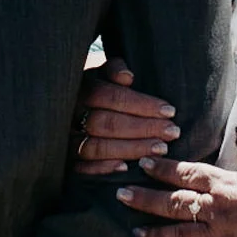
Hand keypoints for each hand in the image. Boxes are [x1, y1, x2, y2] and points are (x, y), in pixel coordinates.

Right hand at [70, 57, 179, 174]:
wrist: (65, 100)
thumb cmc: (94, 85)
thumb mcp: (101, 70)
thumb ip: (113, 68)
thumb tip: (127, 77)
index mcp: (80, 87)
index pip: (110, 96)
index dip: (141, 104)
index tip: (169, 111)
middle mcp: (69, 113)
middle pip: (105, 123)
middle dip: (142, 128)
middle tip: (171, 132)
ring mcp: (65, 137)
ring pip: (95, 147)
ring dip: (130, 149)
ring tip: (160, 149)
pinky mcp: (65, 159)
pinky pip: (81, 167)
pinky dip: (103, 168)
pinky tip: (126, 168)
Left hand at [120, 158, 236, 236]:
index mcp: (227, 185)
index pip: (187, 173)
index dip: (163, 168)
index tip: (144, 163)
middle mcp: (216, 210)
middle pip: (173, 202)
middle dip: (145, 198)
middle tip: (121, 194)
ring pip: (178, 236)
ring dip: (155, 234)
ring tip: (136, 232)